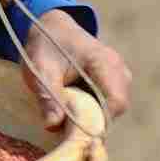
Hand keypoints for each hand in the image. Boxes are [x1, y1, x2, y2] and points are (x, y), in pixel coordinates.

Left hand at [18, 8, 133, 135]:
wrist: (52, 27)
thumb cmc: (46, 46)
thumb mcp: (40, 70)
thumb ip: (48, 96)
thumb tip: (53, 126)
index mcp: (104, 62)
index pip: (116, 102)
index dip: (99, 122)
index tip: (75, 133)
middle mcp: (119, 69)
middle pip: (116, 109)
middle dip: (94, 122)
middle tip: (66, 127)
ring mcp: (119, 75)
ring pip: (113, 109)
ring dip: (93, 117)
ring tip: (68, 114)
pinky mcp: (114, 81)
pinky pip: (109, 104)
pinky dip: (93, 111)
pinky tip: (74, 108)